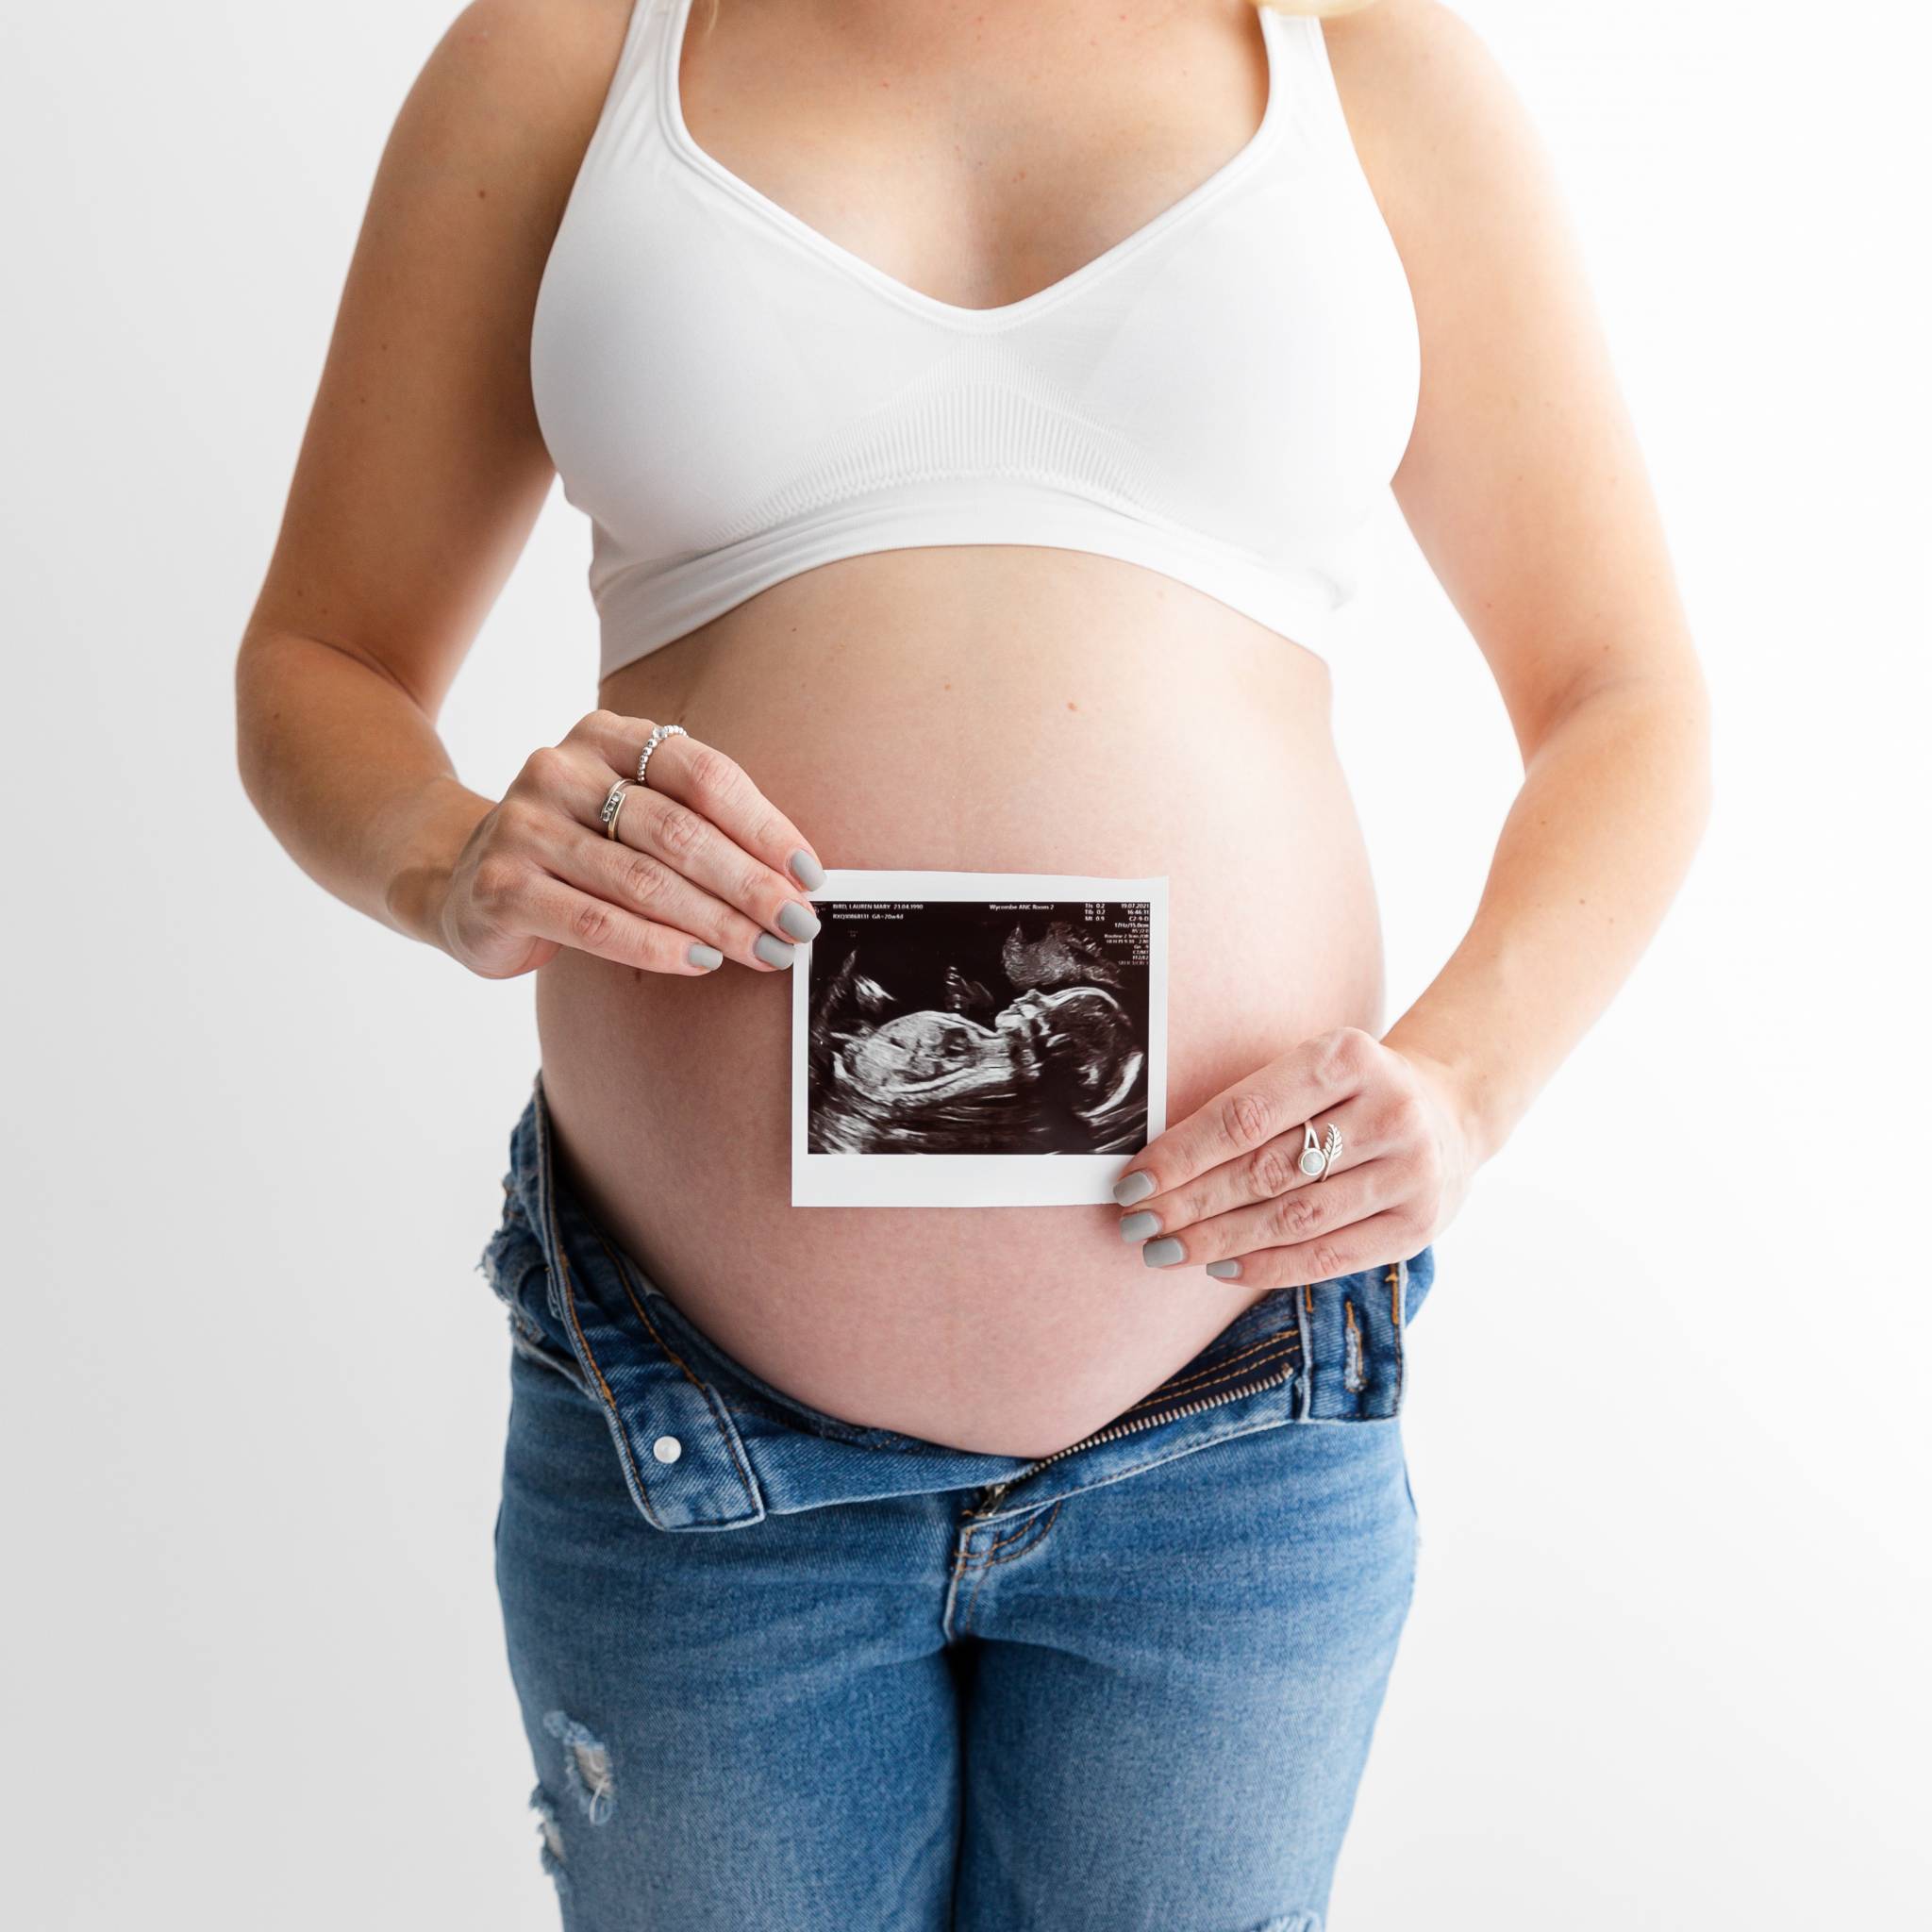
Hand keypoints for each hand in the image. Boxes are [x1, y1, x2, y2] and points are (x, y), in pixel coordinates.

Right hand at [433, 710, 825, 980]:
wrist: (460, 878)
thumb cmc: (575, 849)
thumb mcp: (630, 814)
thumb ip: (698, 827)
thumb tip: (792, 879)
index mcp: (606, 735)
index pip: (703, 775)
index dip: (764, 826)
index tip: (808, 873)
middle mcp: (561, 769)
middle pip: (679, 831)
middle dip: (750, 885)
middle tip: (797, 924)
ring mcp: (525, 825)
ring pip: (644, 882)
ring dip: (716, 923)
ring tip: (763, 950)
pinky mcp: (503, 886)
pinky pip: (599, 923)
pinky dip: (659, 947)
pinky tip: (701, 962)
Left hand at [1112, 1026, 1475, 1284]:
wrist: (1448, 1113)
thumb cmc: (1350, 1094)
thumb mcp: (1310, 1072)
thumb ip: (1249, 1109)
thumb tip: (1157, 1166)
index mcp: (1348, 1058)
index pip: (1246, 1115)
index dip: (1182, 1154)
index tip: (1133, 1182)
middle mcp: (1388, 1111)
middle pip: (1265, 1170)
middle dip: (1189, 1203)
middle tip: (1137, 1224)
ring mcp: (1410, 1171)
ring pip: (1293, 1218)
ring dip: (1218, 1240)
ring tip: (1167, 1250)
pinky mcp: (1418, 1224)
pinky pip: (1329, 1256)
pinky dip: (1267, 1267)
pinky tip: (1220, 1267)